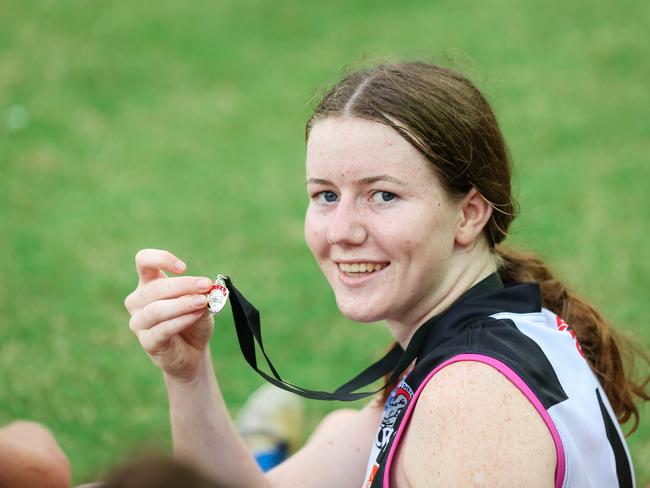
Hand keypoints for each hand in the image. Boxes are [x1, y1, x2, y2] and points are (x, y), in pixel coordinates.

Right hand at [124, 249, 214, 380]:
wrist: (194, 351)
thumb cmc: (193, 320)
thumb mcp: (200, 303)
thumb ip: (200, 294)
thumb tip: (205, 288)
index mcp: (148, 283)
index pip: (143, 261)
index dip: (160, 259)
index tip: (183, 267)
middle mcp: (138, 301)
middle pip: (155, 288)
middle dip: (183, 285)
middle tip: (206, 285)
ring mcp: (139, 322)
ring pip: (156, 309)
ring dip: (182, 304)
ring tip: (202, 302)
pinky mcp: (147, 342)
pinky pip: (162, 329)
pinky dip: (181, 320)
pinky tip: (197, 314)